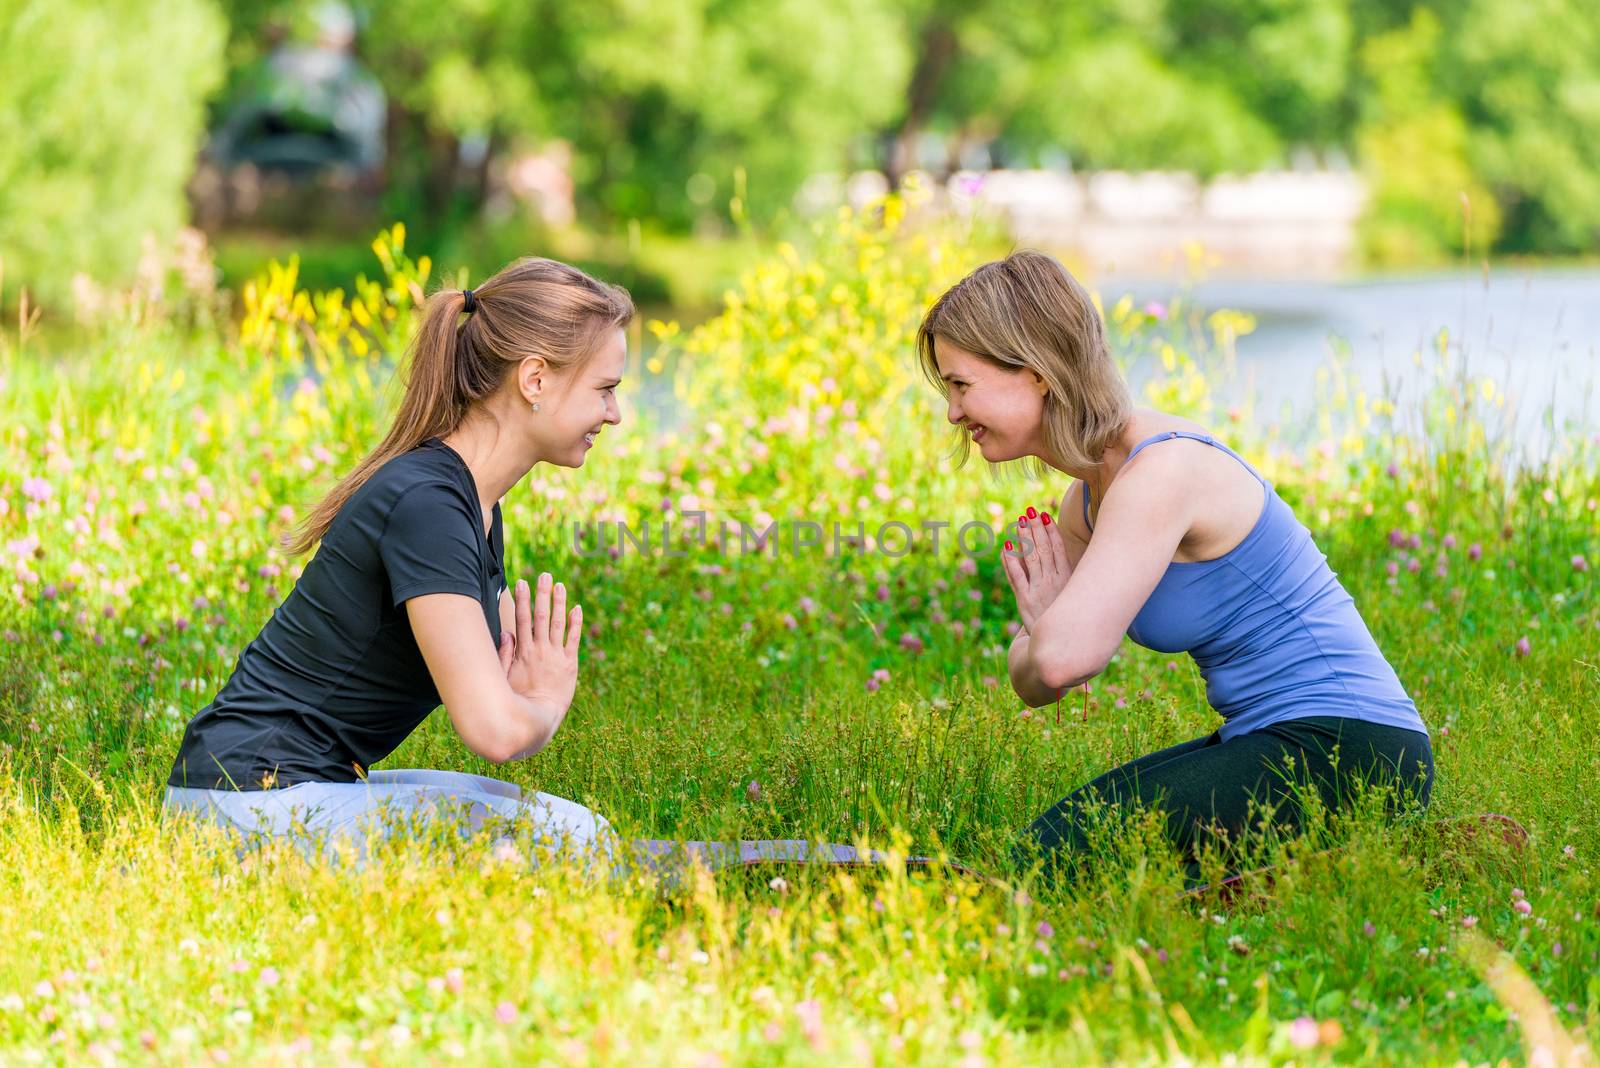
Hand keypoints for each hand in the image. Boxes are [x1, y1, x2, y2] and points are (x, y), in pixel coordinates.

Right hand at [497, 572, 581, 716]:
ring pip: (558, 623)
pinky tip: (577, 608)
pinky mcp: (570, 664)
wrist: (538, 719)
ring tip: (560, 585)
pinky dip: (576, 623)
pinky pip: (574, 640)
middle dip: (542, 593)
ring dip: (559, 602)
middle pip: (540, 615)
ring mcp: (556, 656)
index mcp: (522, 652)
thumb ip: (504, 655)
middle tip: (544, 574)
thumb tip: (506, 632)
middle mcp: (540, 650)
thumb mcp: (502, 678)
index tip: (521, 582)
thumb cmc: (517, 702)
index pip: (521, 619)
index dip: (522, 599)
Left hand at [1001, 507, 1071, 633]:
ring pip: (1030, 559)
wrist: (1057, 645)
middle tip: (1029, 511)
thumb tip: (1062, 552)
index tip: (1044, 515)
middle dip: (1036, 529)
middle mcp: (1053, 582)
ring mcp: (1038, 591)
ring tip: (1019, 522)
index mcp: (1068, 579)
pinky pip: (1016, 577)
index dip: (1051, 531)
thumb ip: (1068, 574)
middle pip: (1043, 550)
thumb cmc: (1067, 617)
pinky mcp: (1024, 601)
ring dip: (1024, 539)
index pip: (1058, 549)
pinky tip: (1006, 547)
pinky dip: (1010, 562)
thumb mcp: (1074, 595)